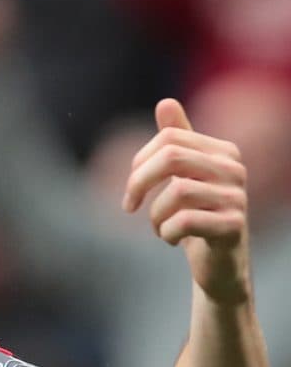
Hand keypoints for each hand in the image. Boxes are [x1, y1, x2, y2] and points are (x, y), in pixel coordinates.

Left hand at [123, 99, 251, 304]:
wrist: (218, 264)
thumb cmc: (196, 217)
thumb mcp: (184, 178)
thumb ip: (177, 142)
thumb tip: (165, 102)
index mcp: (222, 152)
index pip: (169, 138)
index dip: (139, 163)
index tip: (131, 191)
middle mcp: (234, 169)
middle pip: (171, 157)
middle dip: (139, 182)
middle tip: (130, 207)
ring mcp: (237, 197)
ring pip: (177, 192)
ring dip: (155, 216)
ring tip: (160, 228)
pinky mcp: (233, 226)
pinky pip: (186, 221)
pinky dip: (167, 233)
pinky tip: (171, 240)